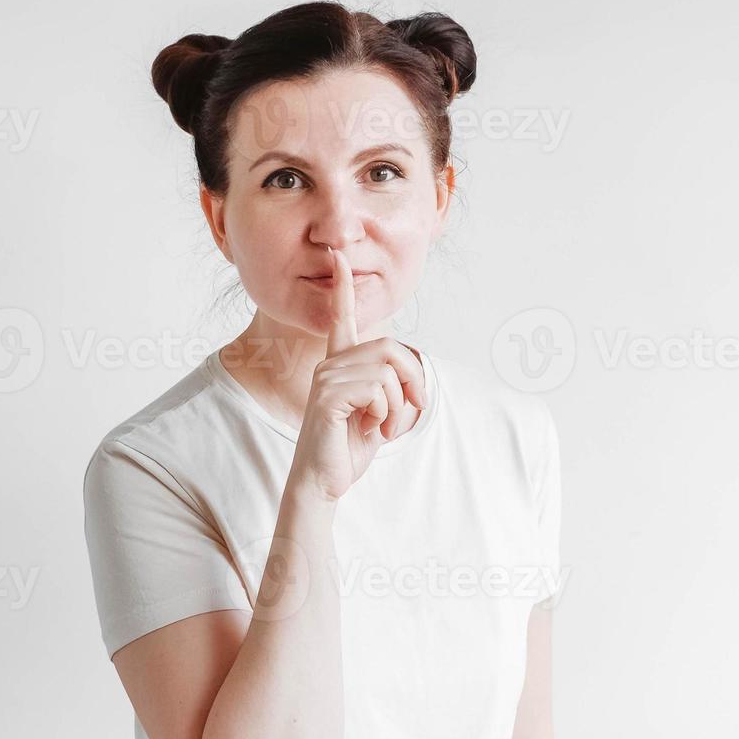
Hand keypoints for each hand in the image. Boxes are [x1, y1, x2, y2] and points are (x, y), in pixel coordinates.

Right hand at [288, 246, 427, 502]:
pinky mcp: (328, 395)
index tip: (339, 257)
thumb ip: (391, 388)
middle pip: (391, 348)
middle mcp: (330, 364)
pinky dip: (387, 414)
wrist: (323, 482)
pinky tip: (372, 429)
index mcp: (340, 364)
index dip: (343, 287)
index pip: (341, 317)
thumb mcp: (379, 412)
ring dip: (399, 407)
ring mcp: (326, 378)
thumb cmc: (348, 449)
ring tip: (384, 427)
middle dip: (415, 380)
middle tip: (414, 409)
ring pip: (388, 372)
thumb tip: (414, 375)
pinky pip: (378, 390)